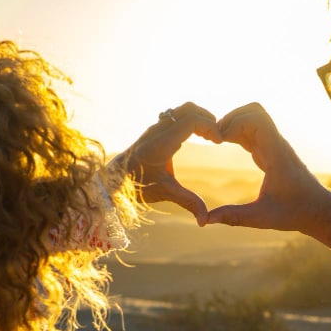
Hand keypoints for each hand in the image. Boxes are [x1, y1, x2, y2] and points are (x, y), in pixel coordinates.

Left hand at [116, 102, 221, 225]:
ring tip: (208, 136)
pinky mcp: (154, 131)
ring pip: (181, 110)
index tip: (218, 142)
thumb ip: (187, 202)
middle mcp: (157, 131)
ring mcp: (155, 128)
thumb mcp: (164, 193)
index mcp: (161, 142)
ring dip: (198, 118)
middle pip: (188, 109)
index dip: (209, 127)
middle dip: (207, 118)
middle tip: (216, 136)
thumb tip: (204, 221)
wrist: (111, 181)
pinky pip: (176, 116)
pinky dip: (190, 120)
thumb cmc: (136, 186)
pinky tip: (197, 137)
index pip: (191, 120)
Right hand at [206, 103, 330, 263]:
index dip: (234, 123)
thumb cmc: (295, 213)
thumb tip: (206, 220)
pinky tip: (224, 143)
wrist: (318, 210)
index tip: (218, 140)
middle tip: (214, 136)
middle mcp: (277, 145)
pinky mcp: (272, 151)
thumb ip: (234, 216)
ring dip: (234, 123)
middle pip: (254, 111)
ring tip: (216, 139)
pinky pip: (253, 132)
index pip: (258, 119)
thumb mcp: (263, 218)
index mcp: (277, 155)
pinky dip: (237, 132)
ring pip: (254, 119)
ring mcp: (275, 146)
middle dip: (232, 118)